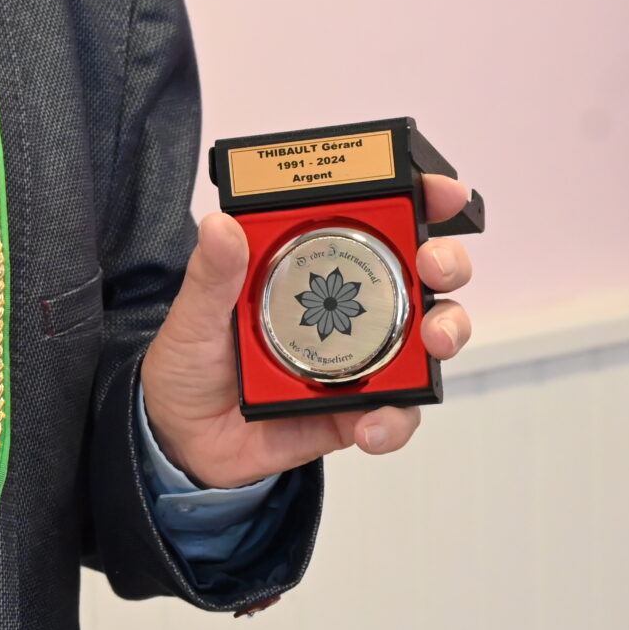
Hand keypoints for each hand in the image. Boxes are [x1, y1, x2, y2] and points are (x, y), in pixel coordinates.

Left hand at [137, 175, 475, 488]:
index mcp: (316, 265)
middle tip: (433, 267)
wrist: (181, 438)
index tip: (442, 191)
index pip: (379, 222)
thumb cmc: (192, 362)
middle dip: (446, 262)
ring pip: (430, 339)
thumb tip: (220, 225)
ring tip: (432, 341)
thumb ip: (211, 275)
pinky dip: (394, 420)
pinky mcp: (358, 411)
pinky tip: (370, 425)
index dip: (421, 199)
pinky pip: (397, 414)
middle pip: (424, 274)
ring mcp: (362, 358)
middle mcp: (352, 306)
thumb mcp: (194, 313)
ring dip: (446, 332)